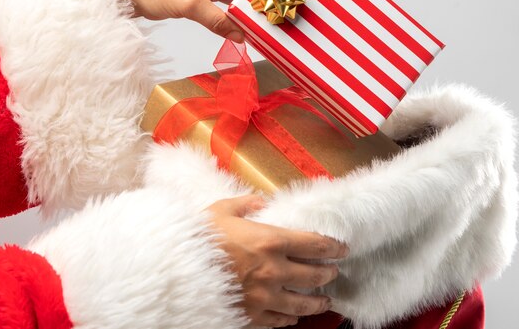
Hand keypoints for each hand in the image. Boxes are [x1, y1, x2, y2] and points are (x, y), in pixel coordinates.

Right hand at [206, 194, 348, 327]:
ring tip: (325, 301)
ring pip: (302, 303)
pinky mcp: (251, 315)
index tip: (341, 248)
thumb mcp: (221, 211)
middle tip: (334, 271)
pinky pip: (278, 321)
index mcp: (270, 241)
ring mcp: (264, 296)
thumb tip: (261, 201)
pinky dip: (289, 319)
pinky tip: (293, 317)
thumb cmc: (197, 239)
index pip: (314, 245)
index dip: (333, 247)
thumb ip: (246, 204)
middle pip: (314, 275)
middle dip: (328, 273)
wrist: (176, 271)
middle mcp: (273, 270)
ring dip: (318, 302)